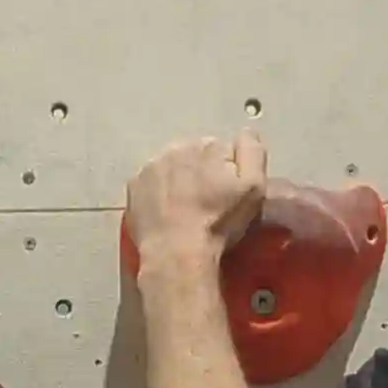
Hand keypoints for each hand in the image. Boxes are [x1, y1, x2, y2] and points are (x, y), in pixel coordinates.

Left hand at [126, 131, 266, 277]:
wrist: (177, 253)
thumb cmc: (218, 223)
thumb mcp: (254, 187)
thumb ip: (253, 151)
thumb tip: (245, 134)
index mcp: (208, 145)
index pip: (223, 150)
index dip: (229, 172)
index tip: (227, 194)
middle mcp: (177, 147)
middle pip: (195, 155)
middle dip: (202, 172)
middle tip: (206, 203)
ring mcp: (151, 165)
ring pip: (171, 166)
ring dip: (179, 180)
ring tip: (185, 209)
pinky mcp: (134, 185)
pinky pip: (150, 182)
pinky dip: (158, 192)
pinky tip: (166, 212)